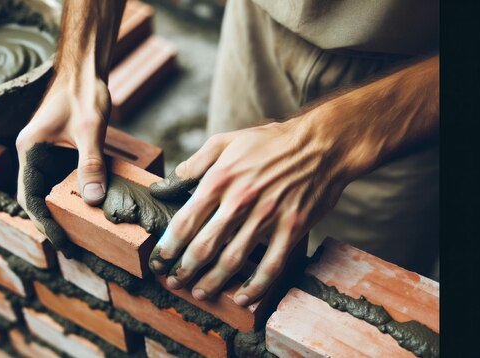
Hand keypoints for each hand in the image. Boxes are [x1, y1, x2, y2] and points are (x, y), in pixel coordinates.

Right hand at [16, 77, 110, 255]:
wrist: (85, 70)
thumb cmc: (83, 93)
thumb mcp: (89, 130)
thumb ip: (90, 164)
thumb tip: (92, 199)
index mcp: (30, 150)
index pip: (31, 197)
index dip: (45, 223)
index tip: (62, 242)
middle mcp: (33, 154)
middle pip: (36, 198)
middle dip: (51, 223)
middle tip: (71, 246)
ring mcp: (45, 153)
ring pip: (48, 190)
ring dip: (61, 212)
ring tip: (78, 235)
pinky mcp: (59, 151)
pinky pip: (62, 179)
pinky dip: (72, 195)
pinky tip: (87, 207)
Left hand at [148, 108, 361, 306]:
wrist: (320, 145)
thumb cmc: (270, 142)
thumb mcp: (227, 141)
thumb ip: (198, 160)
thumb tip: (175, 178)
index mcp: (220, 180)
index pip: (185, 221)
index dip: (169, 246)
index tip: (160, 260)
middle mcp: (239, 202)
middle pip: (204, 246)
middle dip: (184, 269)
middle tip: (173, 282)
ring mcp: (267, 217)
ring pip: (232, 260)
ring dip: (212, 282)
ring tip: (199, 293)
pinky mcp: (291, 229)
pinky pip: (270, 265)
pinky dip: (255, 287)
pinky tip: (243, 299)